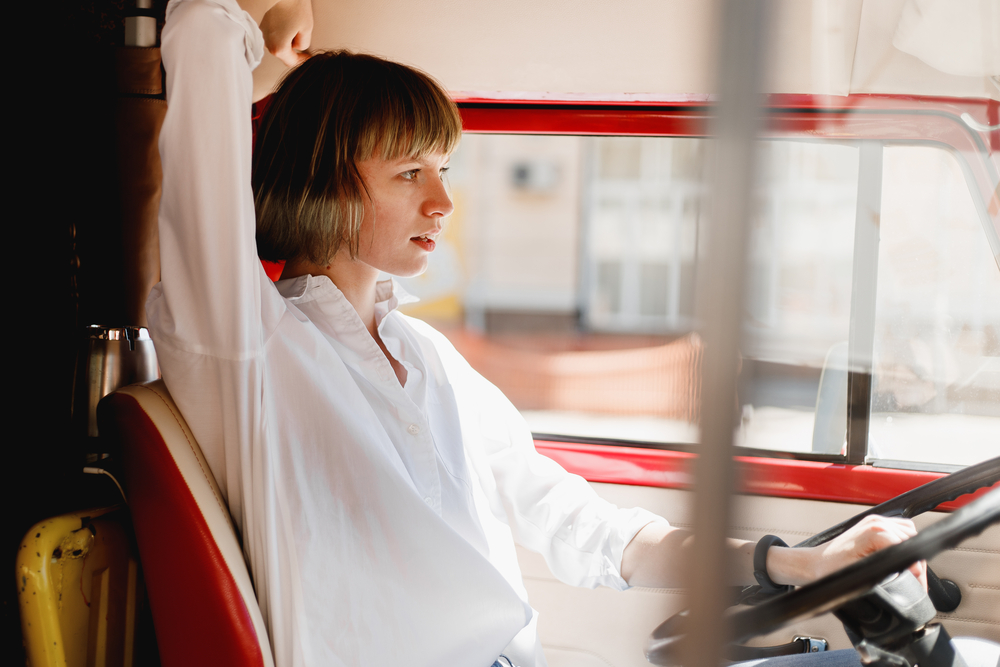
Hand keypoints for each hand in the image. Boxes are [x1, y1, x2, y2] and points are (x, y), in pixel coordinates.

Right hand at [259, 0, 313, 66]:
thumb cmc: (294, 5)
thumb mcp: (307, 29)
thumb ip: (303, 44)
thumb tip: (298, 47)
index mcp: (279, 48)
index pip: (292, 62)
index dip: (302, 60)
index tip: (308, 57)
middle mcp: (267, 43)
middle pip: (284, 53)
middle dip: (294, 49)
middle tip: (303, 38)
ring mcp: (262, 34)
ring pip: (278, 43)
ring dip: (287, 40)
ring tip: (296, 26)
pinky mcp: (261, 25)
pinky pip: (273, 34)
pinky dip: (281, 32)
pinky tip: (287, 21)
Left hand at [769, 515, 926, 588]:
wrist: (813, 564)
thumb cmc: (830, 571)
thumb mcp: (861, 574)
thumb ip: (887, 568)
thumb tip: (908, 569)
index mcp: (874, 532)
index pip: (909, 546)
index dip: (916, 566)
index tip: (916, 580)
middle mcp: (875, 523)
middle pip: (912, 540)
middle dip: (915, 561)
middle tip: (915, 581)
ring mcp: (873, 522)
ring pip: (908, 534)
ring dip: (910, 551)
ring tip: (907, 571)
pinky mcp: (871, 525)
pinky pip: (899, 531)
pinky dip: (903, 544)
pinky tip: (897, 559)